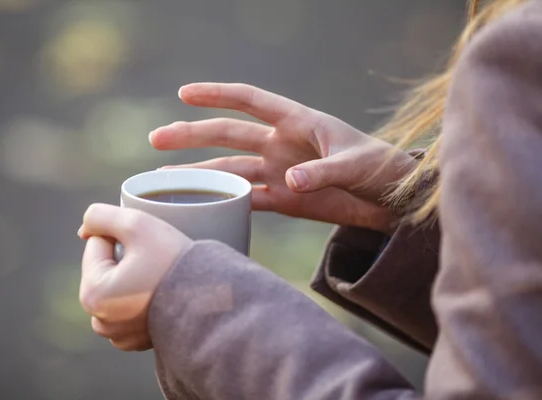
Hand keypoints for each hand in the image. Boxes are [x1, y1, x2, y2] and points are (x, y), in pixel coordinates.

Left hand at [78, 204, 191, 350]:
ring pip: (118, 288)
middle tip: (156, 262)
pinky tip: (163, 296)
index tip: (146, 247)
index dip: (124, 237)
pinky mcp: (138, 341)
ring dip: (133, 279)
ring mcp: (120, 335)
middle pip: (106, 269)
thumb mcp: (136, 223)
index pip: (97, 244)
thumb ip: (99, 215)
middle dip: (126, 260)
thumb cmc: (173, 262)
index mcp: (92, 295)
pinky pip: (132, 310)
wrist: (212, 300)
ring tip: (160, 279)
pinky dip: (143, 300)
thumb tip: (85, 229)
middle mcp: (101, 321)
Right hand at [149, 83, 415, 233]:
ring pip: (230, 170)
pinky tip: (199, 206)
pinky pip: (246, 199)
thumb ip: (324, 171)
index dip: (216, 95)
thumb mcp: (357, 165)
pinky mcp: (284, 201)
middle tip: (157, 138)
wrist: (393, 202)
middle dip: (192, 136)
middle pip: (227, 136)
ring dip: (199, 173)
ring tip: (165, 178)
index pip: (249, 100)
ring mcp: (279, 173)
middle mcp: (281, 145)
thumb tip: (290, 181)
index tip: (184, 94)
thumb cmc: (382, 170)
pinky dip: (224, 202)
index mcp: (298, 122)